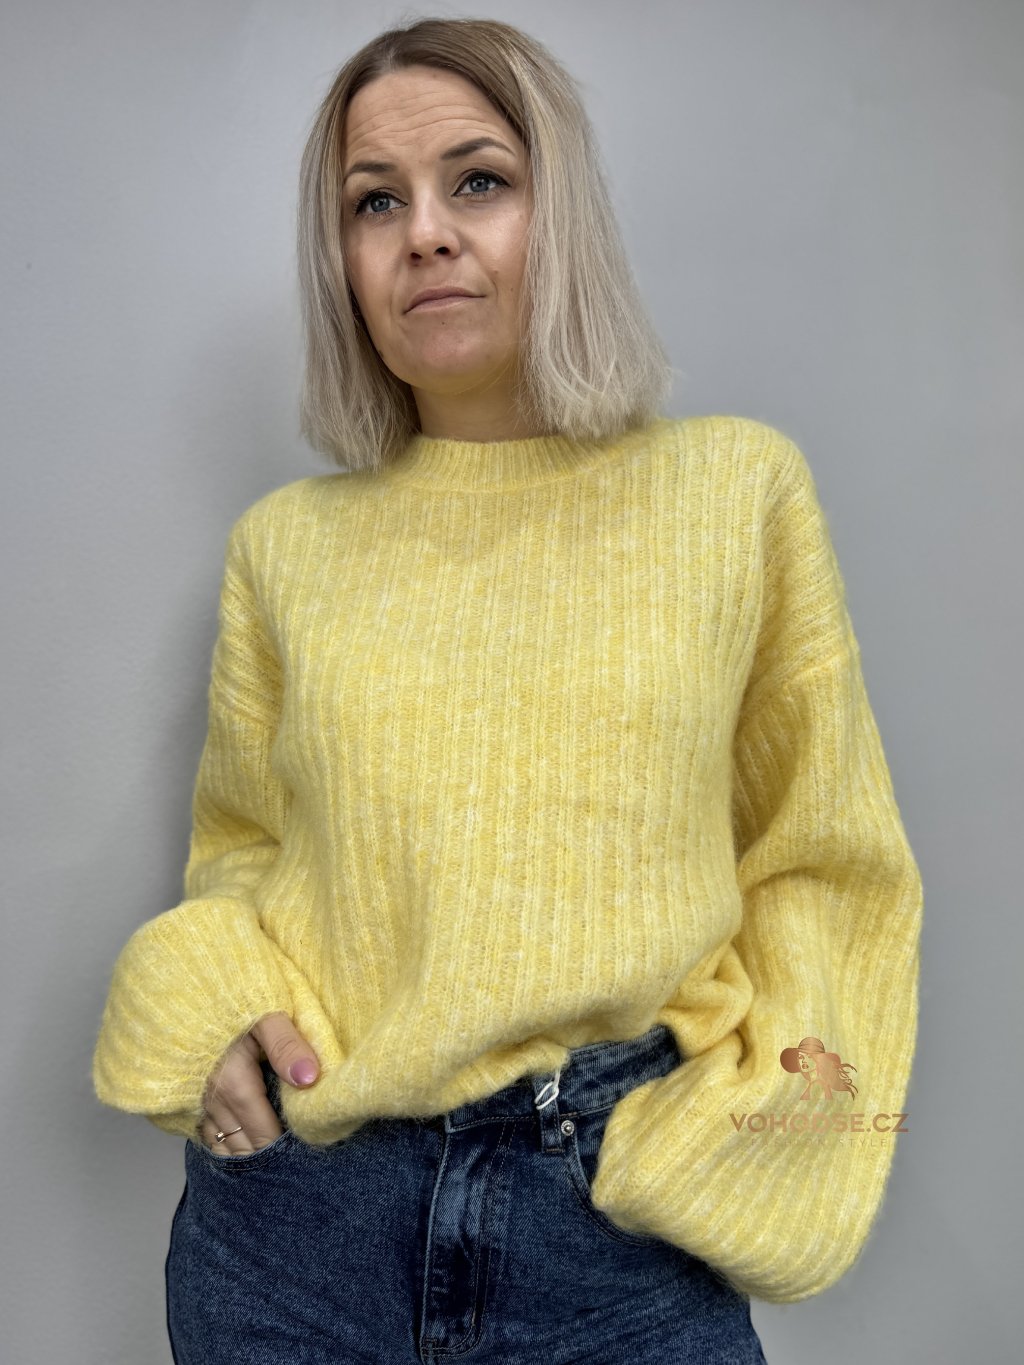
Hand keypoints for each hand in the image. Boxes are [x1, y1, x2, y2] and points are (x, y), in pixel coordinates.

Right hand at [198, 1011, 319, 1155]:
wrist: (179, 989)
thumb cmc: (227, 997)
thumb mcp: (264, 1013)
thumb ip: (287, 1045)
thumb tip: (310, 1079)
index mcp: (234, 1086)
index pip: (265, 1138)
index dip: (286, 1149)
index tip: (307, 1150)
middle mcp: (211, 1102)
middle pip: (243, 1149)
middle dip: (267, 1158)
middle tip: (294, 1160)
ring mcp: (194, 1102)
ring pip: (223, 1145)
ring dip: (245, 1152)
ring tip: (271, 1157)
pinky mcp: (184, 1098)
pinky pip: (205, 1134)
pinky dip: (224, 1142)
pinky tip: (241, 1138)